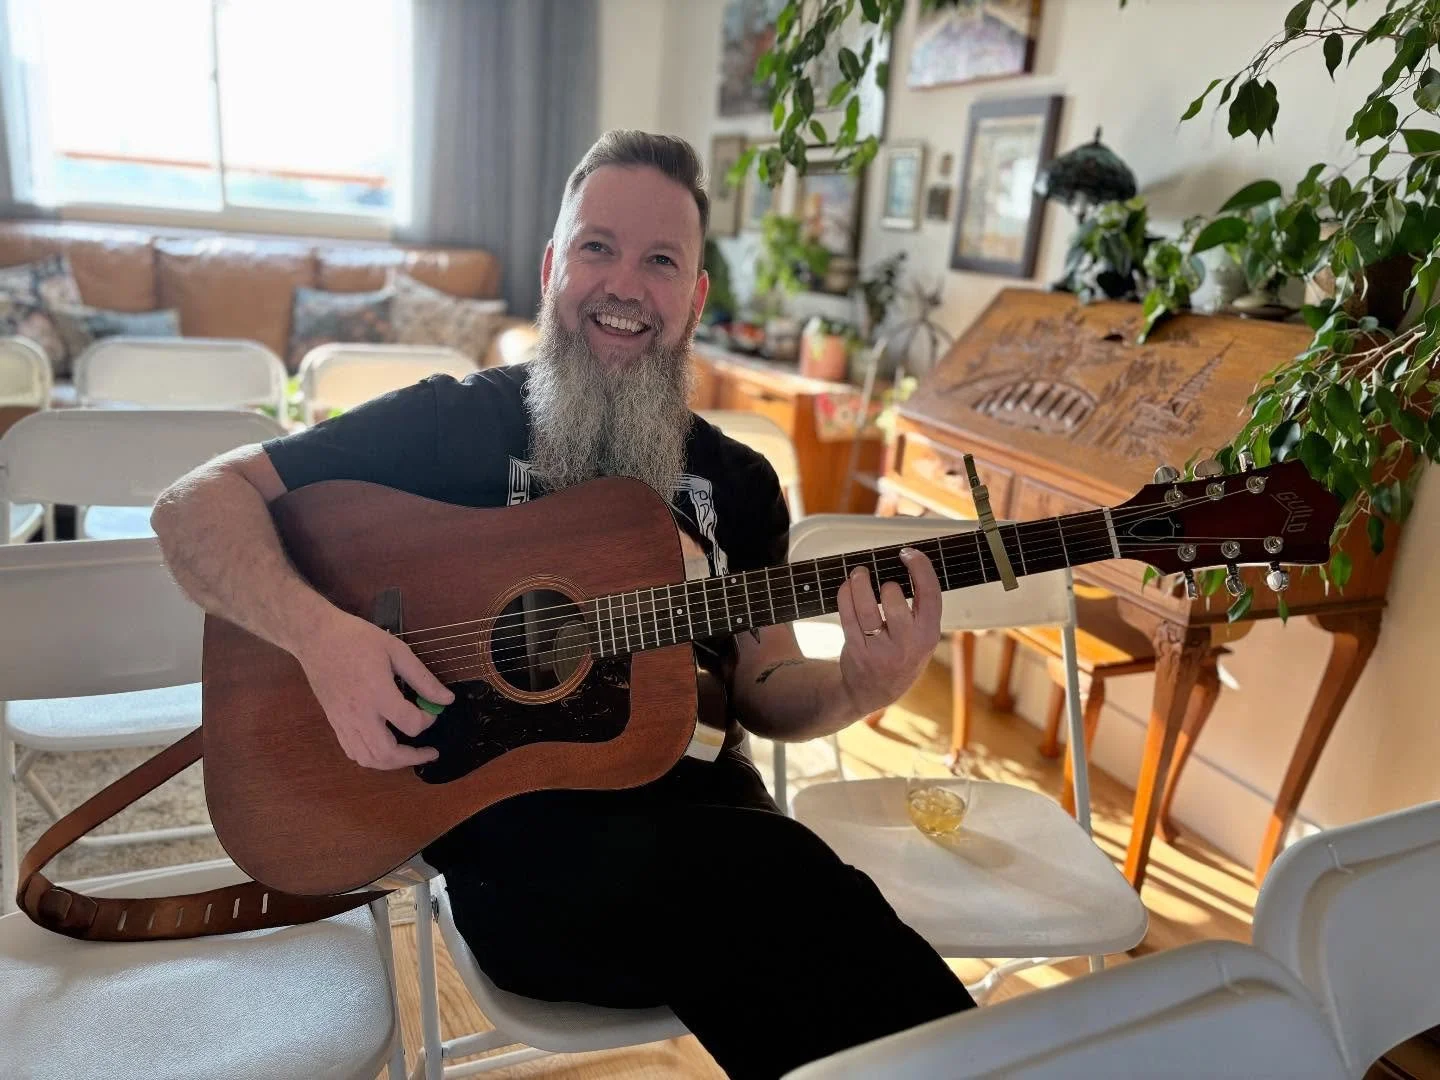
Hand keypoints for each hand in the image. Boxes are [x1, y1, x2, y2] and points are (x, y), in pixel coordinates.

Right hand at [295, 610, 455, 769]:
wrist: (316, 638)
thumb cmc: (357, 638)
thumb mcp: (396, 651)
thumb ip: (422, 678)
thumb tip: (446, 699)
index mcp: (377, 694)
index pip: (410, 723)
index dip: (428, 720)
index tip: (432, 709)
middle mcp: (359, 714)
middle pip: (387, 754)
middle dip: (413, 757)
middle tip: (429, 752)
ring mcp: (343, 721)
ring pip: (367, 759)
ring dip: (392, 762)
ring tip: (409, 754)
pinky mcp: (334, 722)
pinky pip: (352, 751)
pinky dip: (371, 757)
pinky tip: (383, 747)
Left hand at [835, 548, 942, 717]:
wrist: (875, 690)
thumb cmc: (901, 654)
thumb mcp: (922, 637)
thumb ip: (920, 609)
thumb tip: (907, 564)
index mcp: (929, 635)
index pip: (930, 594)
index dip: (920, 568)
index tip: (908, 553)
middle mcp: (908, 644)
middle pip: (895, 602)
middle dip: (885, 581)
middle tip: (879, 575)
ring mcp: (881, 650)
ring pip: (866, 608)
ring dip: (859, 583)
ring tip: (858, 573)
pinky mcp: (857, 651)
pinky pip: (847, 617)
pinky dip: (845, 596)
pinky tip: (846, 587)